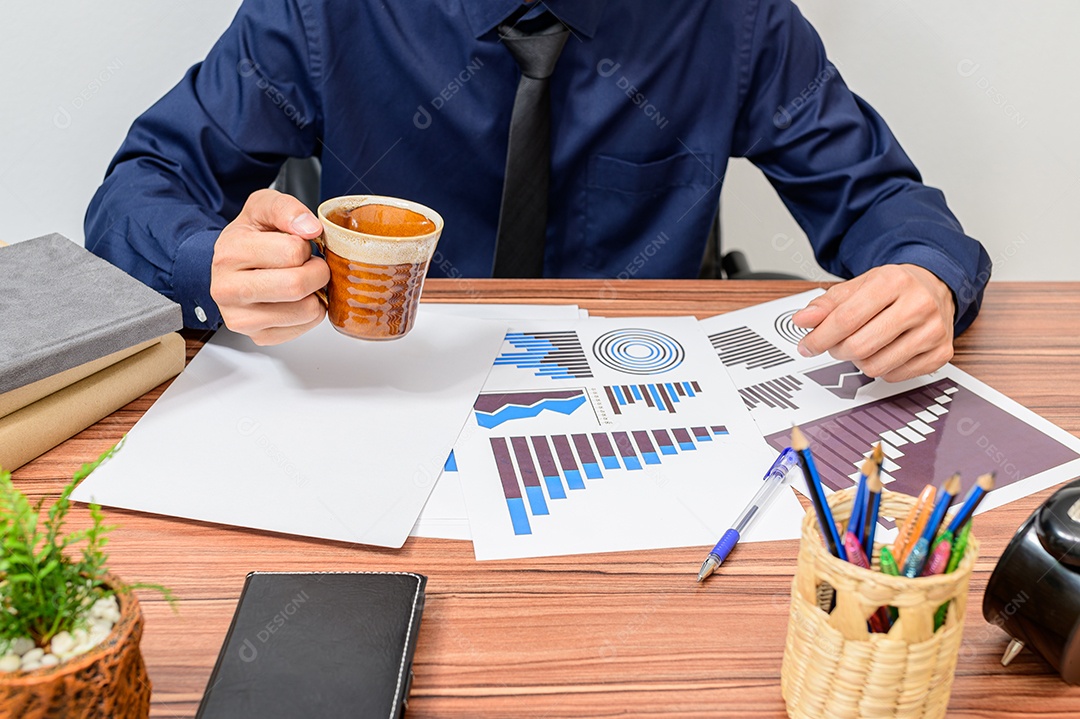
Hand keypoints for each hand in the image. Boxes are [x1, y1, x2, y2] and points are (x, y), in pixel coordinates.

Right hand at [210, 189, 329, 344]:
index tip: (296, 245)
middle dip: (317, 272)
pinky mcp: (259, 337)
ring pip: (305, 310)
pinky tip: (296, 299)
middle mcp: (227, 289)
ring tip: (302, 280)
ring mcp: (241, 319)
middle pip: (297, 285)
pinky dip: (310, 312)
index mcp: (229, 253)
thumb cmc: (251, 236)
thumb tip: (310, 228)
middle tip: (312, 265)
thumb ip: (287, 209)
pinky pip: (305, 327)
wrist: (231, 264)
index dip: (304, 246)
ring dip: (316, 294)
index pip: (292, 252)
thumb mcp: (263, 207)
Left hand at [791, 264, 955, 381]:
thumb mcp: (857, 286)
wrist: (934, 287)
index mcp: (894, 282)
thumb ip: (826, 304)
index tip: (807, 345)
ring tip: (861, 344)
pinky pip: (895, 376)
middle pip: (860, 347)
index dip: (819, 337)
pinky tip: (883, 351)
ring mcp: (934, 331)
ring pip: (876, 366)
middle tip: (835, 344)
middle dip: (837, 350)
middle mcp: (919, 305)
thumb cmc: (893, 288)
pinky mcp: (941, 353)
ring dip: (858, 361)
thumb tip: (802, 320)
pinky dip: (881, 368)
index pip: (846, 319)